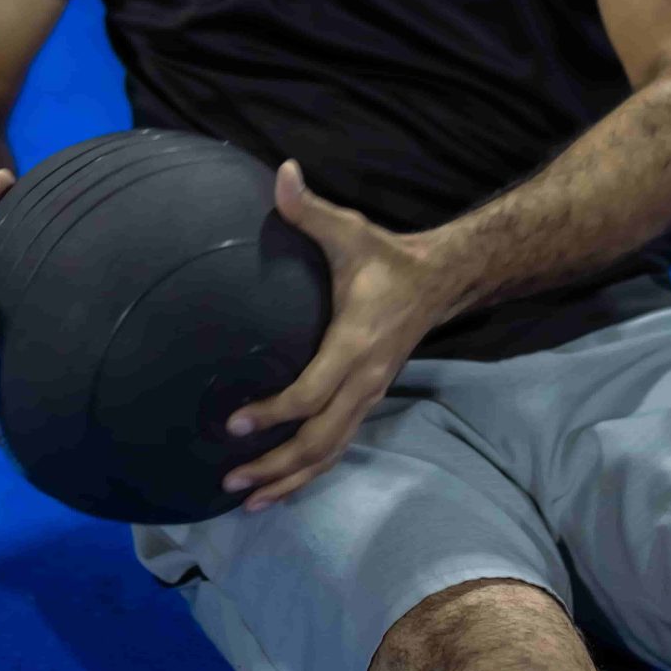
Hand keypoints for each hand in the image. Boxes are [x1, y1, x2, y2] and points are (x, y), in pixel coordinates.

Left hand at [221, 162, 459, 511]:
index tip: (234, 422)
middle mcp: (364, 380)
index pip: (312, 391)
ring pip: (331, 452)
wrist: (439, 281)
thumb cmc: (386, 257)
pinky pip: (338, 446)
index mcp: (355, 344)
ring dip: (290, 479)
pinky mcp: (367, 401)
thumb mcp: (350, 230)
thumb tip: (282, 172)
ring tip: (247, 498)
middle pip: (320, 440)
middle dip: (276, 465)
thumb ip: (310, 209)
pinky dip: (309, 471)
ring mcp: (369, 396)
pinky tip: (280, 485)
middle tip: (230, 478)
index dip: (274, 411)